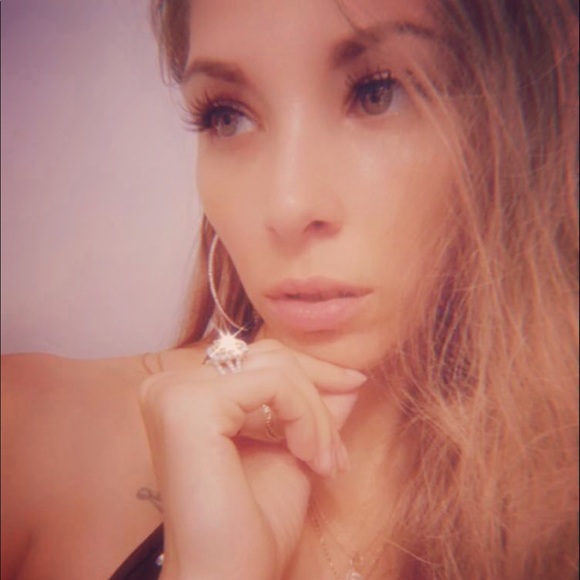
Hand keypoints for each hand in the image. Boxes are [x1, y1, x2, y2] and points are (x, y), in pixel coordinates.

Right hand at [139, 338, 365, 579]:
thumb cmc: (254, 523)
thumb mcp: (294, 448)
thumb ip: (315, 407)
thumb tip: (350, 376)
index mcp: (185, 393)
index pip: (260, 357)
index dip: (314, 373)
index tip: (356, 384)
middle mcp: (169, 385)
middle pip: (269, 355)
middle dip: (318, 396)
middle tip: (336, 450)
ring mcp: (174, 392)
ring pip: (276, 367)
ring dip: (316, 413)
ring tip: (324, 461)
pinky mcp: (188, 405)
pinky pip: (274, 384)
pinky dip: (305, 416)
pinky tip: (308, 457)